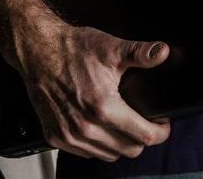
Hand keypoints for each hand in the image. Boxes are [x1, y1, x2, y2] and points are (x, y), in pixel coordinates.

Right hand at [13, 18, 171, 161]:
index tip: (163, 124)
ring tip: (124, 123)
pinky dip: (98, 144)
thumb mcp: (112, 48)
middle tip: (144, 121)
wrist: (40, 50)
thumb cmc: (74, 49)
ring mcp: (69, 135)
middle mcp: (85, 127)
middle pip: (128, 150)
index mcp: (103, 106)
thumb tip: (162, 52)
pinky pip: (86, 152)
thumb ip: (140, 53)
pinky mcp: (55, 137)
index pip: (142, 135)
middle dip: (141, 137)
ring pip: (108, 155)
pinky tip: (102, 126)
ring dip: (120, 143)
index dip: (159, 131)